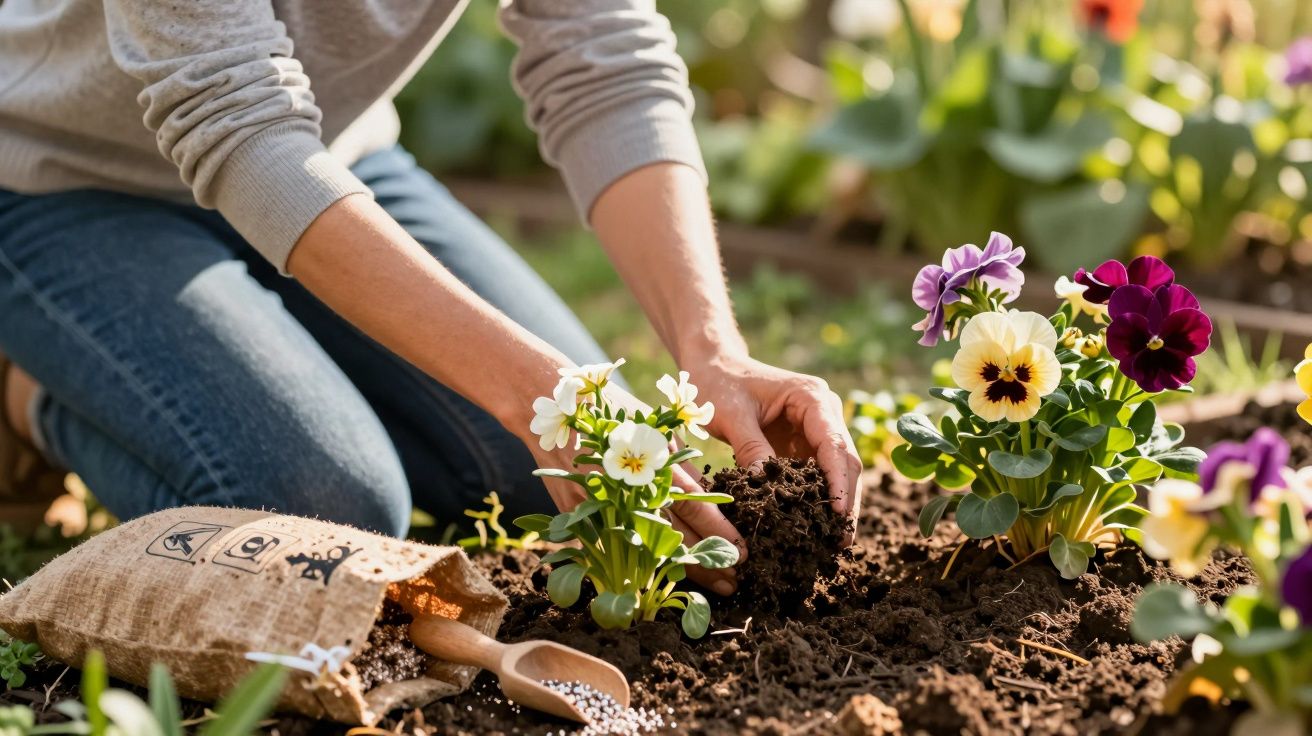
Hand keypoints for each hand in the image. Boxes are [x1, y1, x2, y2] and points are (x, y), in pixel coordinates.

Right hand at [523, 384, 744, 595]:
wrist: (547, 404)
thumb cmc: (610, 414)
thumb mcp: (652, 429)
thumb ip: (678, 463)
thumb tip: (710, 495)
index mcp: (650, 463)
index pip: (694, 505)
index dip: (720, 532)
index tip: (742, 551)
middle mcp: (628, 488)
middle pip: (675, 535)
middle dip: (708, 560)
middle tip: (735, 579)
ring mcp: (602, 505)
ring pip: (648, 549)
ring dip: (682, 570)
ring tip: (714, 584)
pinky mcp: (581, 518)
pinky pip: (617, 547)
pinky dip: (644, 564)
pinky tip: (668, 578)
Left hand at [689, 355, 862, 545]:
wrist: (712, 366)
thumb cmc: (719, 383)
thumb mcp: (731, 415)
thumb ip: (750, 449)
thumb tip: (767, 492)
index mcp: (812, 398)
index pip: (834, 444)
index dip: (839, 480)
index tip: (838, 513)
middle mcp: (823, 412)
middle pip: (845, 461)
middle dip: (845, 500)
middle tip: (842, 541)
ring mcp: (816, 429)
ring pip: (836, 472)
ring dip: (836, 504)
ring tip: (834, 543)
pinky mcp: (803, 444)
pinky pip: (816, 474)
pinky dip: (817, 499)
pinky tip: (815, 527)